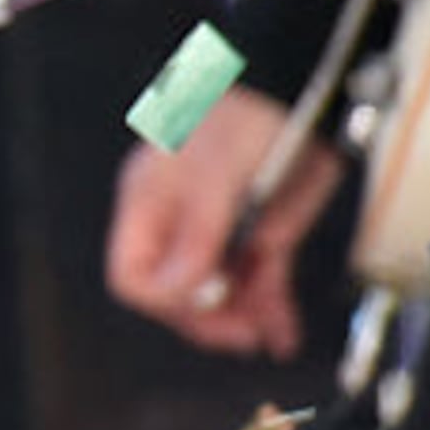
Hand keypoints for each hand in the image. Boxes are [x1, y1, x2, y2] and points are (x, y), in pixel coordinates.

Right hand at [107, 86, 343, 358]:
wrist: (294, 94)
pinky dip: (272, 311)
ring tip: (265, 333)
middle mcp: (181, 226)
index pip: (134, 274)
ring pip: (225, 298)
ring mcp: (222, 233)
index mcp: (150, 206)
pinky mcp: (260, 236)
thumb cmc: (235, 118)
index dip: (164, 298)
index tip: (202, 303)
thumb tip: (181, 291)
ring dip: (245, 320)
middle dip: (208, 319)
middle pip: (179, 294)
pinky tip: (282, 332)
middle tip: (241, 334)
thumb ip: (196, 234)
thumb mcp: (212, 176)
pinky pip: (260, 286)